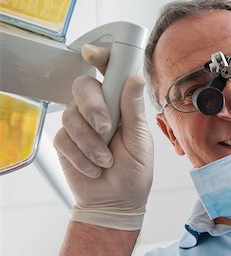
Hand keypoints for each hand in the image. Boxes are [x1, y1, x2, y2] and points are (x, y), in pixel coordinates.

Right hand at [54, 44, 153, 229]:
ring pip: (71, 114)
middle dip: (93, 107)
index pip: (109, 74)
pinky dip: (80, 156)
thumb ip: (133, 111)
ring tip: (106, 160)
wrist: (117, 202)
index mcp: (121, 105)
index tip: (92, 54)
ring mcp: (80, 125)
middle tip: (105, 128)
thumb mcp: (140, 141)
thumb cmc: (135, 172)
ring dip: (89, 141)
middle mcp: (99, 110)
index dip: (100, 58)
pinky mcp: (66, 142)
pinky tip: (93, 168)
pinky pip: (64, 138)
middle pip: (83, 87)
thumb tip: (134, 78)